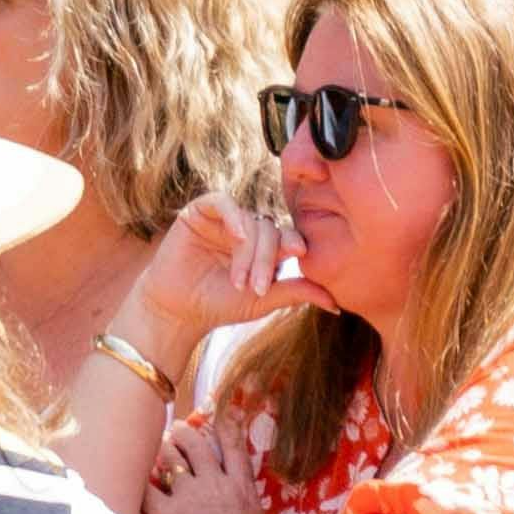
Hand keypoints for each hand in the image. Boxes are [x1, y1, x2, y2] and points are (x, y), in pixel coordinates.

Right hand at [123, 186, 311, 365]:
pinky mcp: (200, 212)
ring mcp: (224, 219)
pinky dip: (233, 216)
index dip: (294, 242)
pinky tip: (236, 236)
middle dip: (266, 259)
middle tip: (256, 288)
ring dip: (248, 251)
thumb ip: (296, 292)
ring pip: (250, 219)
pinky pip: (222, 202)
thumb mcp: (263, 301)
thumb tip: (335, 303)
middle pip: (270, 229)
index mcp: (264, 245)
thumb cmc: (220, 306)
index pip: (286, 235)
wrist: (178, 311)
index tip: (300, 253)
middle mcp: (246, 229)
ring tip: (238, 281)